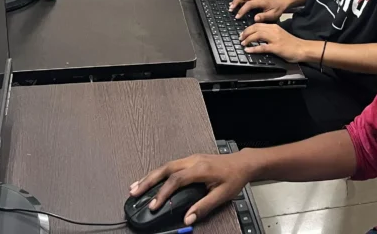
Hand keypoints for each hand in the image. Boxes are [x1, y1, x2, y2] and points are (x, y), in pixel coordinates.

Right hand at [130, 152, 254, 227]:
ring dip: (150, 176)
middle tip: (134, 192)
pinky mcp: (190, 160)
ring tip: (135, 186)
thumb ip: (204, 207)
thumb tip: (188, 217)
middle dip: (148, 181)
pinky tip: (151, 179)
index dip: (163, 193)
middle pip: (165, 169)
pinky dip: (158, 173)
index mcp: (200, 169)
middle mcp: (193, 161)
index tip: (154, 205)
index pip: (176, 180)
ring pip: (165, 166)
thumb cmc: (234, 178)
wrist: (242, 163)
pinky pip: (170, 166)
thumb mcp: (222, 195)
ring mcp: (191, 159)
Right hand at [230, 0, 286, 21]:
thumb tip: (255, 19)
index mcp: (261, 1)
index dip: (242, 10)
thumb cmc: (277, 9)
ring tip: (231, 6)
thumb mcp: (273, 15)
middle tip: (231, 9)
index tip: (237, 17)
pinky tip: (235, 4)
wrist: (281, 1)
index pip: (249, 4)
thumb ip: (264, 16)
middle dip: (236, 1)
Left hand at [239, 23, 312, 62]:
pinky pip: (262, 47)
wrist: (302, 48)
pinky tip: (248, 50)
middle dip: (246, 33)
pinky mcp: (276, 48)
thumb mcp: (279, 34)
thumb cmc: (291, 43)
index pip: (258, 24)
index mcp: (274, 27)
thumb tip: (259, 36)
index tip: (243, 33)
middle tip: (240, 38)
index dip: (248, 29)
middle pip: (256, 28)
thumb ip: (270, 34)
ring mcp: (275, 39)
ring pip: (257, 35)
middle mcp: (274, 30)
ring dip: (248, 39)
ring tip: (243, 43)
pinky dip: (253, 48)